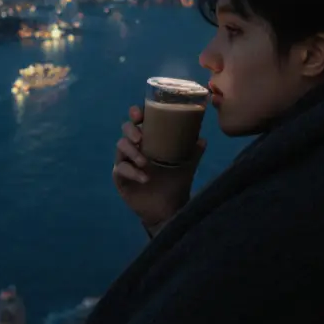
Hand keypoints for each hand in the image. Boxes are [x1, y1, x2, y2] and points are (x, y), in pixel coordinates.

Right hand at [112, 105, 205, 230]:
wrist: (169, 209)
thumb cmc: (175, 183)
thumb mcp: (187, 166)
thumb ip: (194, 152)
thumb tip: (202, 139)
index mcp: (150, 140)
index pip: (139, 121)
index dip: (136, 114)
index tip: (138, 114)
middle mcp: (136, 147)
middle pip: (125, 130)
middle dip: (130, 130)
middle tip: (140, 139)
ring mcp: (126, 161)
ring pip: (120, 147)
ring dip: (132, 152)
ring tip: (145, 162)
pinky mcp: (120, 177)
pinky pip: (120, 169)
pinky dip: (132, 172)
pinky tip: (144, 178)